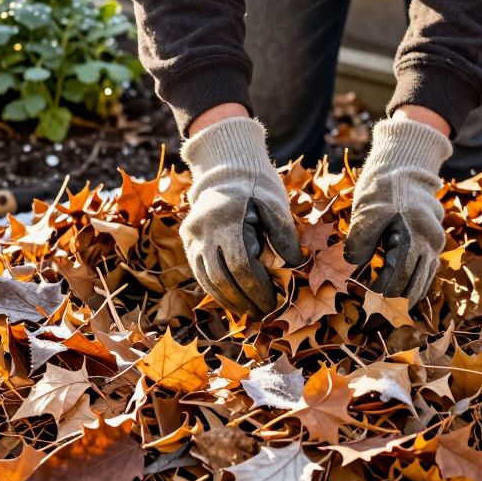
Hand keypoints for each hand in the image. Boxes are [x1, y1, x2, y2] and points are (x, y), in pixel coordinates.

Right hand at [180, 116, 303, 315]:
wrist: (226, 166)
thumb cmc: (257, 186)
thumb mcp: (275, 203)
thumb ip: (284, 235)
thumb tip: (293, 268)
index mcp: (227, 221)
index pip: (241, 267)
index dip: (258, 290)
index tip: (275, 303)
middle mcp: (204, 231)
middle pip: (222, 279)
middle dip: (245, 301)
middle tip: (265, 313)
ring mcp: (192, 237)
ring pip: (207, 281)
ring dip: (230, 301)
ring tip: (251, 311)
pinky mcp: (188, 241)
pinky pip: (200, 274)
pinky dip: (217, 291)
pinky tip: (234, 300)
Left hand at [344, 116, 451, 305]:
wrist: (406, 164)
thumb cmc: (384, 185)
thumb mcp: (367, 210)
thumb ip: (360, 241)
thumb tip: (351, 271)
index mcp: (414, 237)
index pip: (396, 281)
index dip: (378, 302)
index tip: (361, 316)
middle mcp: (430, 245)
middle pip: (413, 289)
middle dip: (391, 310)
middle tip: (370, 326)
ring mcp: (434, 245)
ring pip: (422, 284)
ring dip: (402, 303)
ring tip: (381, 317)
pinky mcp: (431, 244)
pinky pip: (424, 274)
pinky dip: (410, 288)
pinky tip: (395, 298)